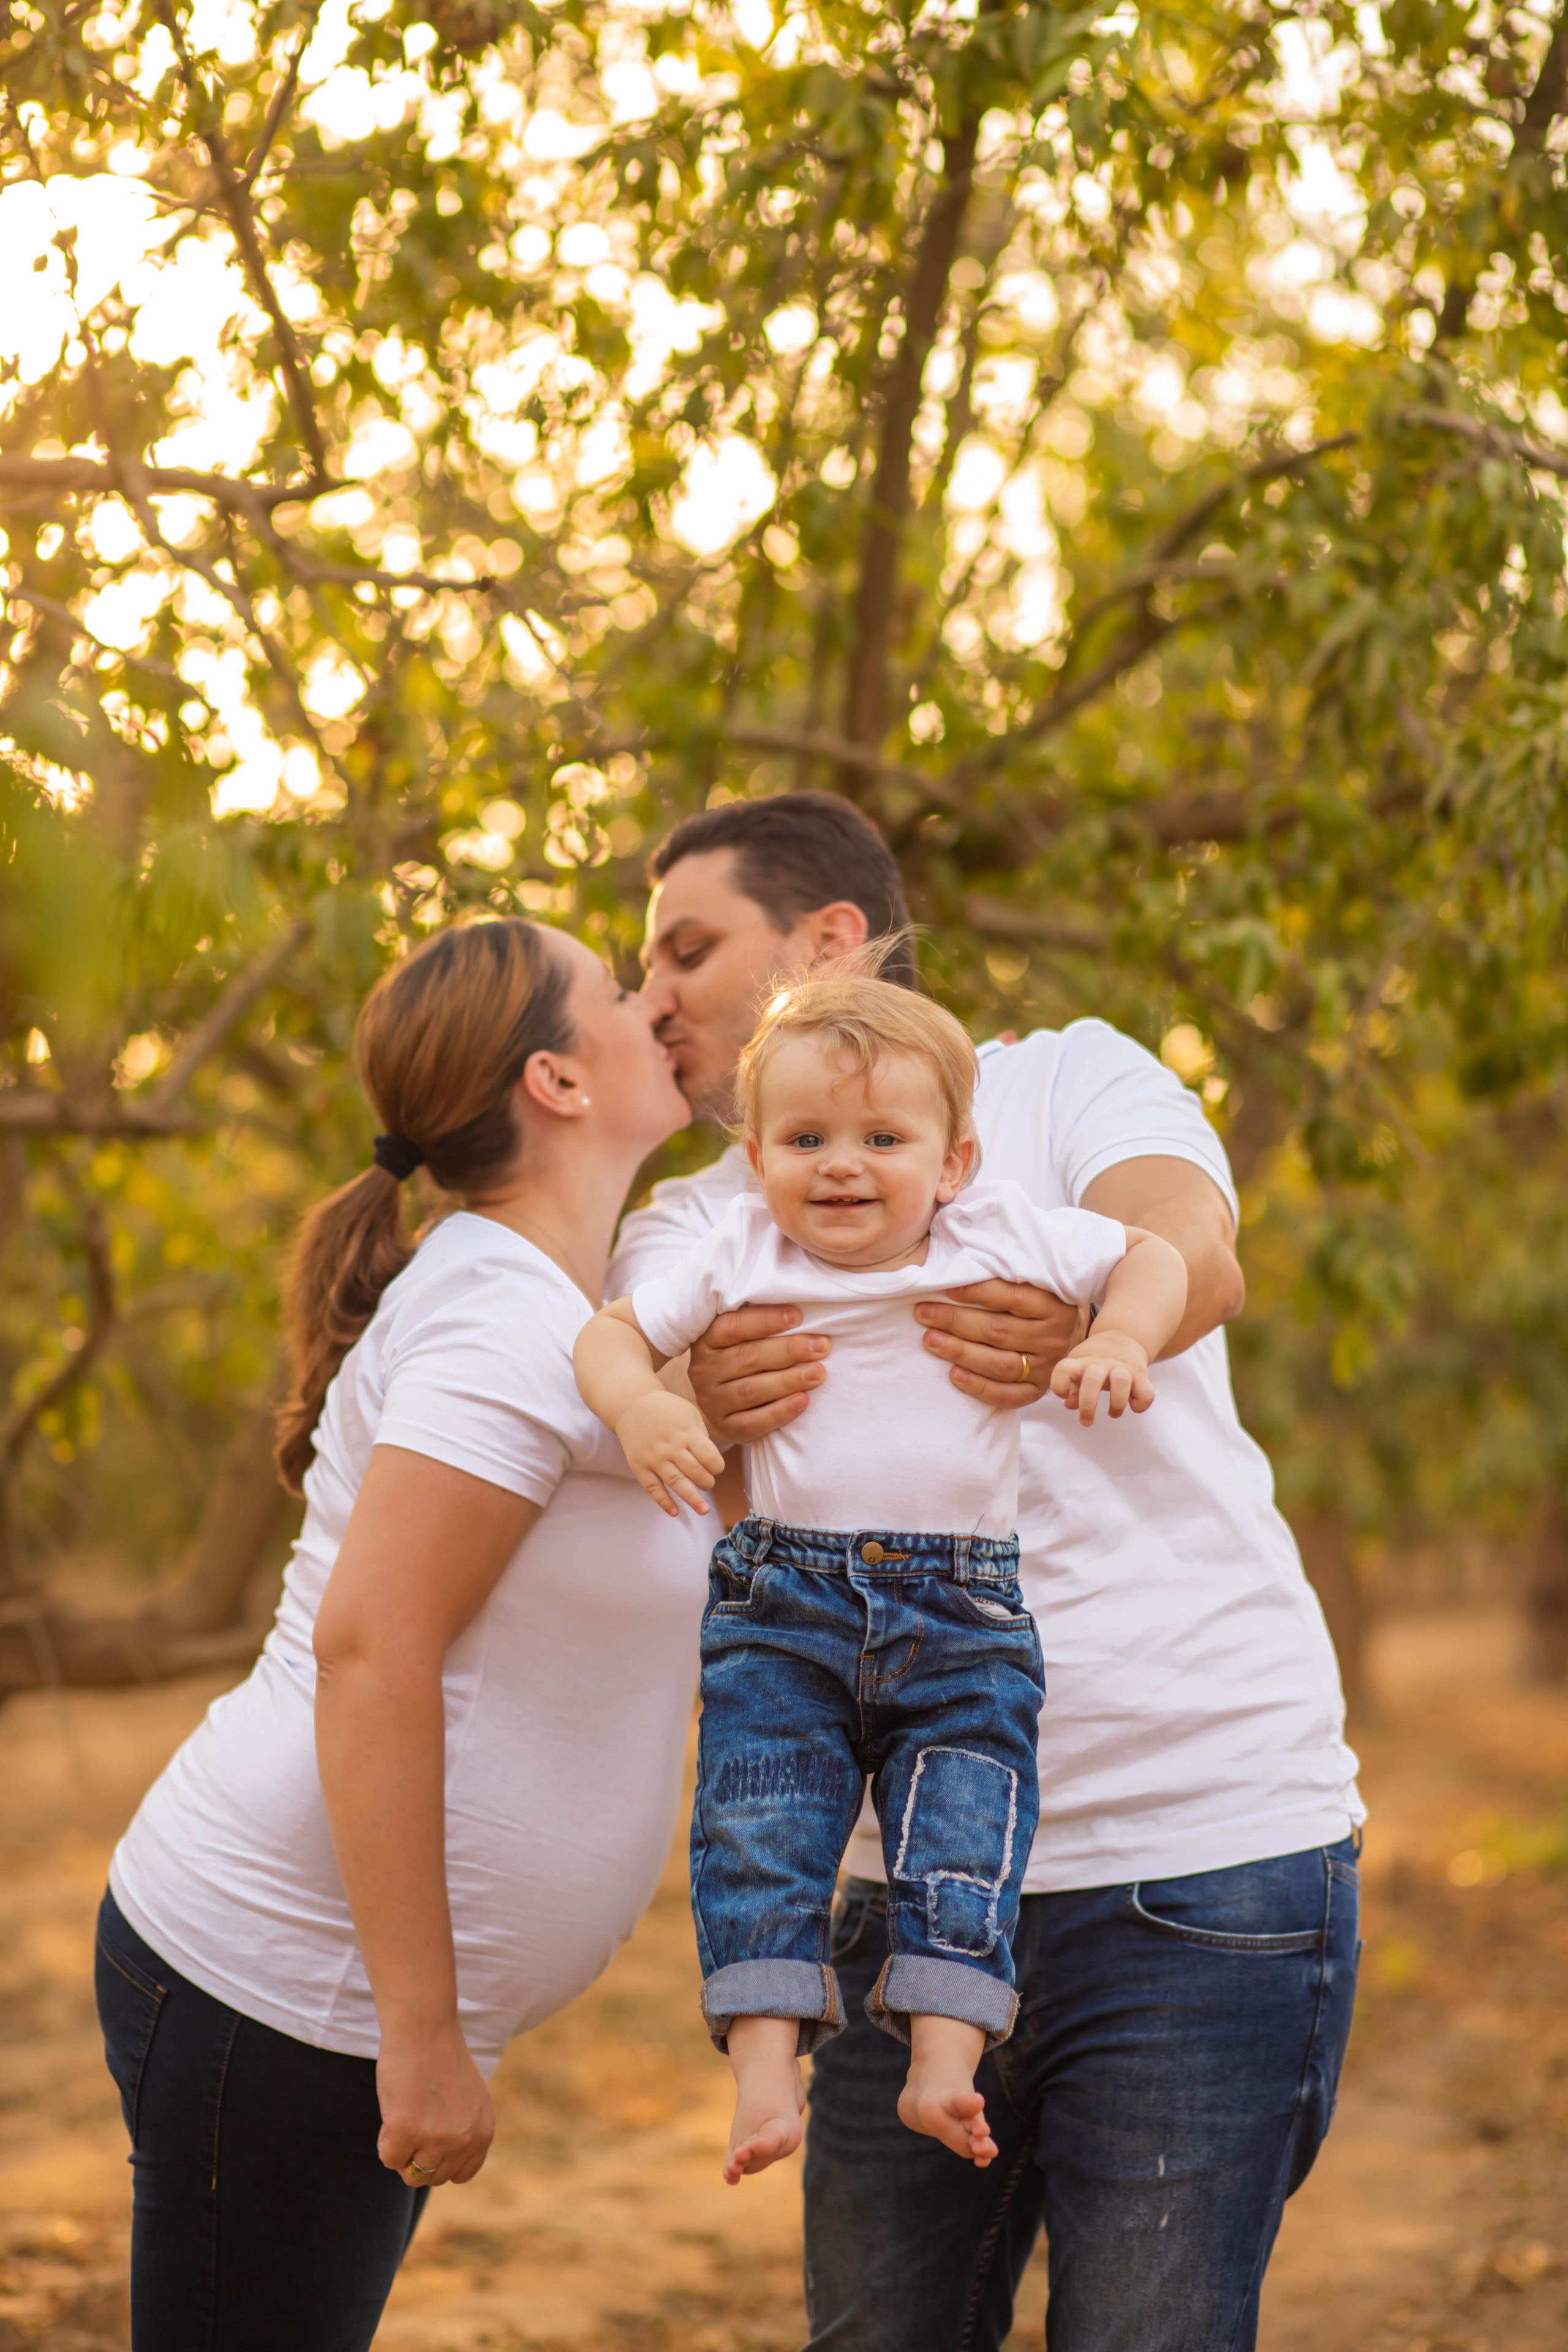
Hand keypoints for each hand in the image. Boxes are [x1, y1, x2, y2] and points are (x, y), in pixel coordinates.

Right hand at [377, 2020, 494, 2186]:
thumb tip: (444, 2163)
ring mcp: (436, 2139)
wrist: (423, 2028)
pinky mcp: (406, 2133)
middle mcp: (464, 2140)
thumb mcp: (469, 2099)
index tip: (430, 2138)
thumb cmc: (440, 2058)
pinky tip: (393, 2112)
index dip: (441, 2160)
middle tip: (414, 2120)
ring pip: (411, 2174)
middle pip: (434, 2177)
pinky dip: (385, 2141)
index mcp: (483, 2133)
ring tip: (405, 2114)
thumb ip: (464, 2131)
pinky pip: (389, 2159)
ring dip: (402, 2150)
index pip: (461, 2174)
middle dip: (419, 2156)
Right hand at [617, 1390, 726, 1515]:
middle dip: (707, 1482)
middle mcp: (671, 1447)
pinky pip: (653, 1488)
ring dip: (692, 1498)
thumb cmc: (667, 1410)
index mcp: (686, 1432)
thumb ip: (702, 1437)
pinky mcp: (639, 1467)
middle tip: (707, 1482)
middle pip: (695, 1472)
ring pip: (676, 1482)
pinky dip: (664, 1502)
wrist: (632, 1405)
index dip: (717, 1467)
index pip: (709, 1457)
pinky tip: (675, 1512)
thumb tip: (711, 1462)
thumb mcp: (690, 1413)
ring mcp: (654, 1458)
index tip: (716, 1468)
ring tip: (703, 1510)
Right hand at [687, 1304, 831, 1442]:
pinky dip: (780, 1412)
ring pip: (751, 1390)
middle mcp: (704, 1371)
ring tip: (818, 1373)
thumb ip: (758, 1320)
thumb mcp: (740, 1337)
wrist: (723, 1402)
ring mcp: (712, 1401)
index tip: (799, 1316)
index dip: (766, 1320)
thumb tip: (799, 1297)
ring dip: (788, 1381)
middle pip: (747, 1358)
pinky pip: (752, 1422)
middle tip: (821, 1346)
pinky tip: (803, 1401)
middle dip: (788, 1351)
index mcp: (706, 1341)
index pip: (733, 1327)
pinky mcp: (726, 1427)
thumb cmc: (742, 1357)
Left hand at [915, 1280, 1086, 1408]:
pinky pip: (1008, 1396)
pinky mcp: (1038, 1390)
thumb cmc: (1043, 1305)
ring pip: (1000, 1364)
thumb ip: (1008, 1273)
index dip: (977, 1292)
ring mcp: (1046, 1367)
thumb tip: (963, 1258)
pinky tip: (953, 1375)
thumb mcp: (1037, 1284)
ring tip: (930, 1340)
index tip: (946, 1288)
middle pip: (999, 1331)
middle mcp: (1052, 1337)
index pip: (1013, 1297)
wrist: (1077, 1340)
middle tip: (924, 1313)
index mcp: (1053, 1306)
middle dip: (956, 1322)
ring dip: (960, 1352)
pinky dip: (979, 1387)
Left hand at [1049, 1328, 1153, 1424]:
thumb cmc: (1095, 1361)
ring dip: (1116, 1404)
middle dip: (1088, 1405)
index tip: (1064, 1395)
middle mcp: (1102, 1363)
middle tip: (1086, 1422)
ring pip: (1121, 1381)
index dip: (1059, 1385)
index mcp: (1082, 1362)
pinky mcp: (1141, 1375)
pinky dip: (1139, 1405)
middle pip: (1092, 1381)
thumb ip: (1072, 1389)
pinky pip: (1146, 1393)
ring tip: (1113, 1413)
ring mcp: (1123, 1368)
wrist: (1124, 1336)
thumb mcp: (1079, 1369)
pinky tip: (1132, 1406)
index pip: (1064, 1369)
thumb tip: (1069, 1405)